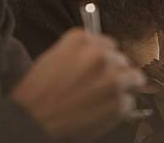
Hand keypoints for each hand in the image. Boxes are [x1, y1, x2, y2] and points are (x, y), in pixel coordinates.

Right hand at [11, 28, 145, 139]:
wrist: (30, 122)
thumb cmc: (36, 95)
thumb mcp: (53, 58)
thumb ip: (80, 52)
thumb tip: (101, 54)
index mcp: (81, 40)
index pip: (107, 43)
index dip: (104, 58)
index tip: (100, 67)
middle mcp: (100, 54)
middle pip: (121, 59)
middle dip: (114, 72)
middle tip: (99, 86)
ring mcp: (112, 77)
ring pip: (133, 77)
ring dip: (123, 87)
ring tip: (103, 99)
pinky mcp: (119, 101)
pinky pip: (128, 101)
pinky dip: (118, 108)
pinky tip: (99, 111)